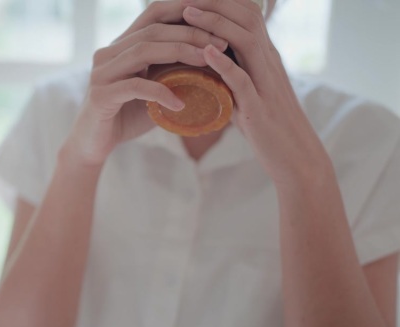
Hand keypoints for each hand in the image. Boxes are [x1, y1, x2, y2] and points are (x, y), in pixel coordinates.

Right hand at [63, 0, 228, 166]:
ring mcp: (101, 73)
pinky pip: (135, 86)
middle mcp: (108, 52)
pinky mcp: (100, 96)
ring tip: (207, 63)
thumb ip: (173, 72)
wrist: (93, 144)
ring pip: (143, 51)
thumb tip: (214, 62)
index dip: (184, 10)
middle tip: (221, 45)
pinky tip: (180, 104)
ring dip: (180, 53)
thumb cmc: (127, 116)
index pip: (153, 14)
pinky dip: (161, 92)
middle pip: (153, 30)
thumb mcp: (154, 88)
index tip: (217, 20)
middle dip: (190, 33)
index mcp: (121, 45)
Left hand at [180, 0, 331, 185]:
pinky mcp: (260, 107)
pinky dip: (224, 64)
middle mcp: (269, 62)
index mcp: (265, 57)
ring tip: (188, 14)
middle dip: (215, 3)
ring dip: (216, 24)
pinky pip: (244, 79)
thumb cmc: (265, 125)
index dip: (219, 2)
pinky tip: (205, 53)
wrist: (294, 156)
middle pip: (247, 17)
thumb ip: (230, 74)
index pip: (246, 15)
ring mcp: (266, 83)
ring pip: (247, 40)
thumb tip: (202, 62)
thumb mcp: (247, 91)